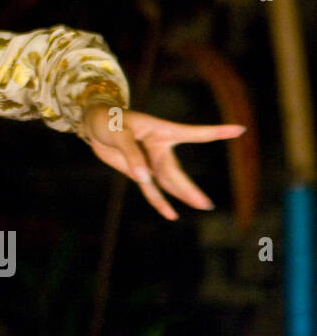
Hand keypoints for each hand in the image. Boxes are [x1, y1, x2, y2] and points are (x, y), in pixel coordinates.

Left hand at [79, 103, 246, 219]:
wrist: (94, 124)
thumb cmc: (109, 121)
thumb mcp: (118, 132)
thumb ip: (132, 154)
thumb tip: (145, 179)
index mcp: (161, 131)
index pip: (194, 133)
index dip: (217, 131)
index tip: (240, 129)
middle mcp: (160, 148)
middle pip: (176, 171)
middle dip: (189, 189)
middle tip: (206, 205)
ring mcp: (150, 161)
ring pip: (168, 182)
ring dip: (182, 196)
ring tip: (203, 206)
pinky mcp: (138, 172)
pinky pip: (151, 189)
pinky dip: (159, 202)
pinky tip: (170, 215)